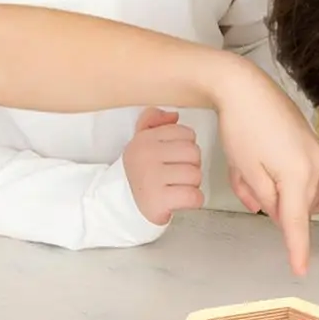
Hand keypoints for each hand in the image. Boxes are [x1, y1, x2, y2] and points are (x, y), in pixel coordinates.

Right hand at [123, 108, 203, 225]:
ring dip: (192, 185)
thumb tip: (174, 115)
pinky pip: (194, 196)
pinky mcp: (158, 200)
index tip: (174, 159)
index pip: (186, 133)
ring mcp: (151, 178)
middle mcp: (146, 155)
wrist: (122, 204)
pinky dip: (193, 201)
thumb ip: (154, 122)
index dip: (186, 148)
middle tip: (177, 176)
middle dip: (191, 166)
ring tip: (176, 188)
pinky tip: (180, 200)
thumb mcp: (141, 141)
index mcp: (144, 139)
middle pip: (194, 153)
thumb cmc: (141, 172)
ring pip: (195, 175)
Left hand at [214, 60, 318, 274]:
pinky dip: (295, 184)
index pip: (297, 221)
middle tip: (248, 184)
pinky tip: (273, 169)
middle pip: (301, 207)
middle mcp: (317, 165)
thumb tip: (277, 215)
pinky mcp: (317, 145)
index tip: (300, 270)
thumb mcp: (246, 171)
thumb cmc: (241, 128)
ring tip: (257, 175)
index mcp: (298, 174)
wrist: (245, 88)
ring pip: (309, 195)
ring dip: (286, 196)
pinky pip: (313, 178)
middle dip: (275, 206)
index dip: (298, 248)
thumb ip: (265, 200)